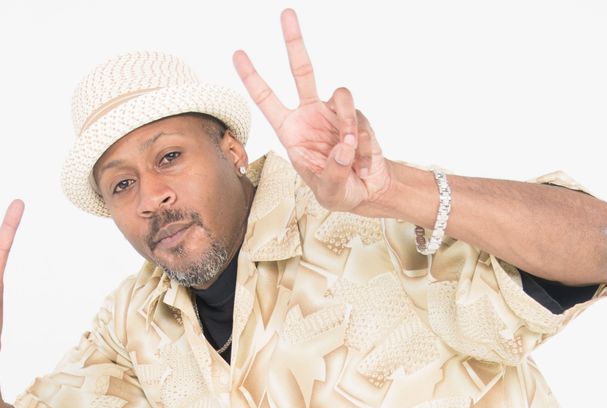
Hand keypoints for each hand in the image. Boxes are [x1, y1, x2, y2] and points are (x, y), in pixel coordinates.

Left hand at [233, 8, 390, 213]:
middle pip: (302, 70)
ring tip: (351, 154)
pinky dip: (364, 143)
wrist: (368, 190)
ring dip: (348, 126)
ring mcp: (334, 112)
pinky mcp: (357, 116)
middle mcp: (310, 114)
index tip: (238, 53)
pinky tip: (362, 161)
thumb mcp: (329, 190)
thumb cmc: (339, 190)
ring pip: (341, 96)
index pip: (267, 99)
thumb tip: (343, 145)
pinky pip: (360, 119)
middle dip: (294, 42)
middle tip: (286, 13)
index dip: (252, 77)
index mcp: (290, 130)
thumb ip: (333, 170)